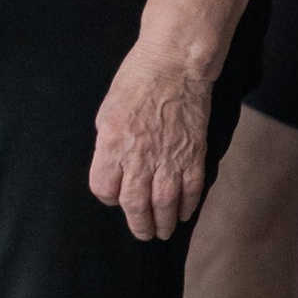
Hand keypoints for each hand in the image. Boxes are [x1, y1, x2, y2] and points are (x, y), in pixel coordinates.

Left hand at [89, 40, 212, 240]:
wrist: (174, 64)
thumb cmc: (136, 80)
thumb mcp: (107, 111)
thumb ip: (109, 144)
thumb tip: (114, 166)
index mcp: (112, 145)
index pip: (103, 188)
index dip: (108, 196)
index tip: (114, 195)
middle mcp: (138, 158)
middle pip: (134, 205)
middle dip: (138, 225)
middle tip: (143, 233)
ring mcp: (168, 159)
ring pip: (163, 205)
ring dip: (163, 223)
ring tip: (163, 232)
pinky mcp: (193, 155)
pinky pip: (190, 190)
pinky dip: (188, 206)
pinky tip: (184, 214)